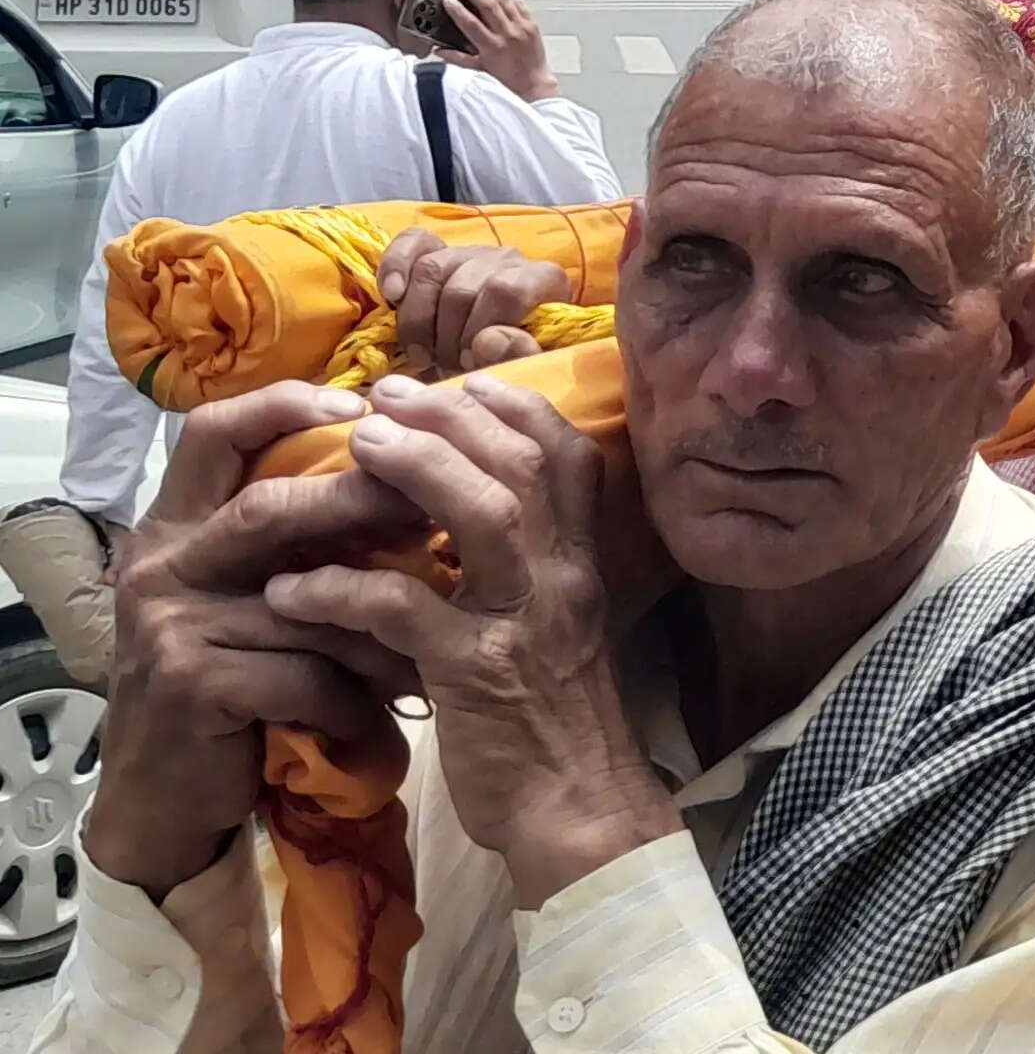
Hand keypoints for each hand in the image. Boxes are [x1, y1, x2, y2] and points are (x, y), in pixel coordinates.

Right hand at [87, 382, 425, 897]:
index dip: (286, 405)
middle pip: (270, 505)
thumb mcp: (251, 596)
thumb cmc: (232, 679)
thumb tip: (420, 478)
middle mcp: (162, 562)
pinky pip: (306, 674)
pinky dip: (360, 697)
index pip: (216, 433)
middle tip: (437, 517)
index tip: (364, 401)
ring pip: (305, 600)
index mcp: (177, 524)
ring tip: (441, 644)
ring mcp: (170, 623)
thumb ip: (297, 539)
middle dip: (363, 504)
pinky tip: (394, 715)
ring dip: (384, 628)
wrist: (164, 794)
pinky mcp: (191, 684)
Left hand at [261, 372, 672, 906]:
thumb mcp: (556, 629)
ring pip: (483, 517)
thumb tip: (470, 514)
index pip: (567, 456)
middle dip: (452, 417)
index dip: (513, 407)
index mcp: (580, 565)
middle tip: (384, 395)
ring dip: (415, 472)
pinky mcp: (477, 677)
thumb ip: (526, 570)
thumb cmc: (554, 721)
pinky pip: (407, 612)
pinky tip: (294, 587)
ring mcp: (524, 624)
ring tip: (353, 450)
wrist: (578, 813)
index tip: (456, 381)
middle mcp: (563, 580)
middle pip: (522, 466)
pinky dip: (345, 589)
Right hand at [377, 228, 565, 376]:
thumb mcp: (528, 366)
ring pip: (431, 269)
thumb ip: (519, 355)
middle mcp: (508, 259)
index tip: (469, 360)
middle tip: (446, 365)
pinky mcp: (439, 250)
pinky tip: (392, 295)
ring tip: (423, 354)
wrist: (496, 352)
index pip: (506, 290)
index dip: (480, 328)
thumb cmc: (514, 359)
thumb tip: (487, 341)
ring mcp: (471, 252)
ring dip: (418, 319)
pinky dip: (396, 266)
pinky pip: (413, 242)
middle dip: (447, 335)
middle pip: (462, 286)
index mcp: (543, 280)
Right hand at [436, 0, 557, 101]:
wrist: (533, 82)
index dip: (457, 9)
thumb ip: (457, 58)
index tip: (448, 1)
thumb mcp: (478, 69)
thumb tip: (439, 51)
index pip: (470, 22)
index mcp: (492, 47)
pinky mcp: (532, 25)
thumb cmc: (507, 77)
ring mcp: (522, 28)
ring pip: (504, 1)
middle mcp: (507, 35)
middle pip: (488, 5)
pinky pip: (520, 4)